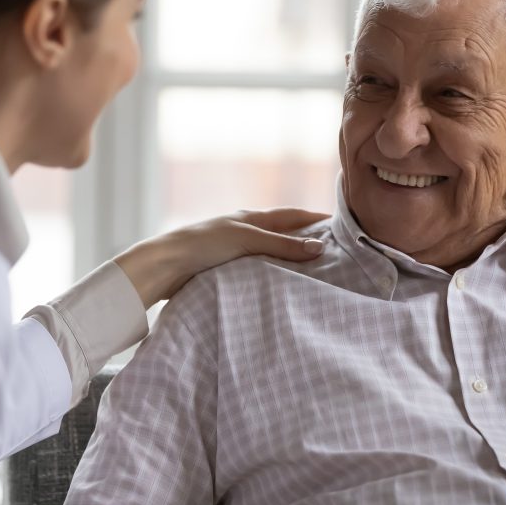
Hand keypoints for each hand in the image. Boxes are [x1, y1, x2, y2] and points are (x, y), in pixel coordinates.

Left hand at [114, 208, 328, 308]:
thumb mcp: (246, 240)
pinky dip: (274, 277)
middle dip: (307, 241)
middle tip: (336, 253)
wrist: (164, 266)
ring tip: (315, 275)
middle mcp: (245, 232)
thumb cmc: (203, 244)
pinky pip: (258, 272)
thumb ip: (282, 244)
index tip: (341, 224)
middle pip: (283, 235)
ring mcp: (236, 252)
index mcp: (250, 218)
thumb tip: (320, 247)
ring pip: (271, 256)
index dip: (315, 218)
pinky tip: (283, 289)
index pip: (291, 215)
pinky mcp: (227, 272)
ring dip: (290, 262)